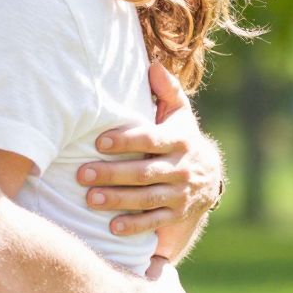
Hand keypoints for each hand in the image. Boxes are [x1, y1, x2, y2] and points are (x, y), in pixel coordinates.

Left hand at [80, 65, 224, 256]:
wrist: (209, 177)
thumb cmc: (182, 139)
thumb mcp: (180, 114)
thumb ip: (168, 90)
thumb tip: (153, 65)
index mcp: (179, 139)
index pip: (151, 139)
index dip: (126, 141)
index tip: (99, 142)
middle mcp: (181, 167)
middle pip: (144, 172)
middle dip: (112, 173)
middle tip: (82, 174)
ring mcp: (180, 194)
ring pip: (147, 198)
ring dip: (118, 200)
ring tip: (90, 199)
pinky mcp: (177, 215)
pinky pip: (155, 221)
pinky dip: (135, 225)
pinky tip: (112, 227)